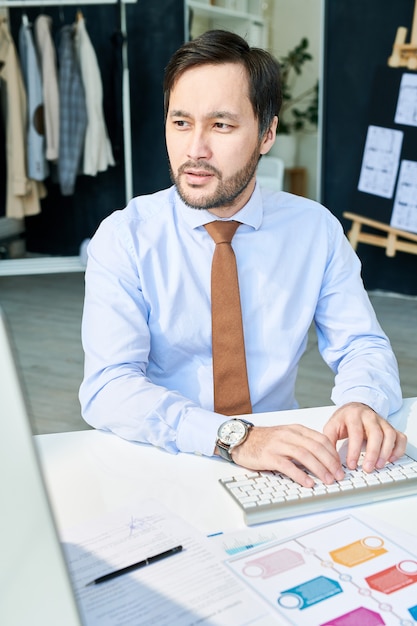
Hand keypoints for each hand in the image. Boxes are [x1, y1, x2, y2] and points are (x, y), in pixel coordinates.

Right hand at [230, 424, 344, 487]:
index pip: (320, 439)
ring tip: (328, 480)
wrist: (242, 440)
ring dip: (319, 469)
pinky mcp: (269, 456)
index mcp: (296, 429)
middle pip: (316, 447)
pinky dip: (300, 475)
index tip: (339, 465)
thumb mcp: (286, 436)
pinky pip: (288, 466)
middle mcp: (289, 435)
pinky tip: (308, 483)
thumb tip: (323, 458)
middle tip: (338, 476)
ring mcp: (279, 445)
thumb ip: (302, 442)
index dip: (333, 453)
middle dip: (330, 463)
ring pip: (305, 455)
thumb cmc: (265, 440)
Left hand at [323, 402, 406, 472]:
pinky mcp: (390, 427)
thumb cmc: (343, 420)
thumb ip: (329, 441)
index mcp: (353, 416)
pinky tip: (391, 459)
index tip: (351, 464)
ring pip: (389, 435)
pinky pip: (399, 437)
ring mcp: (382, 422)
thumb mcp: (331, 426)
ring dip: (386, 452)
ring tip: (379, 465)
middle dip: (372, 453)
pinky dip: (398, 449)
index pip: (356, 433)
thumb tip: (330, 459)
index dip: (354, 450)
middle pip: (376, 434)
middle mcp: (369, 417)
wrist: (354, 408)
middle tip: (367, 468)